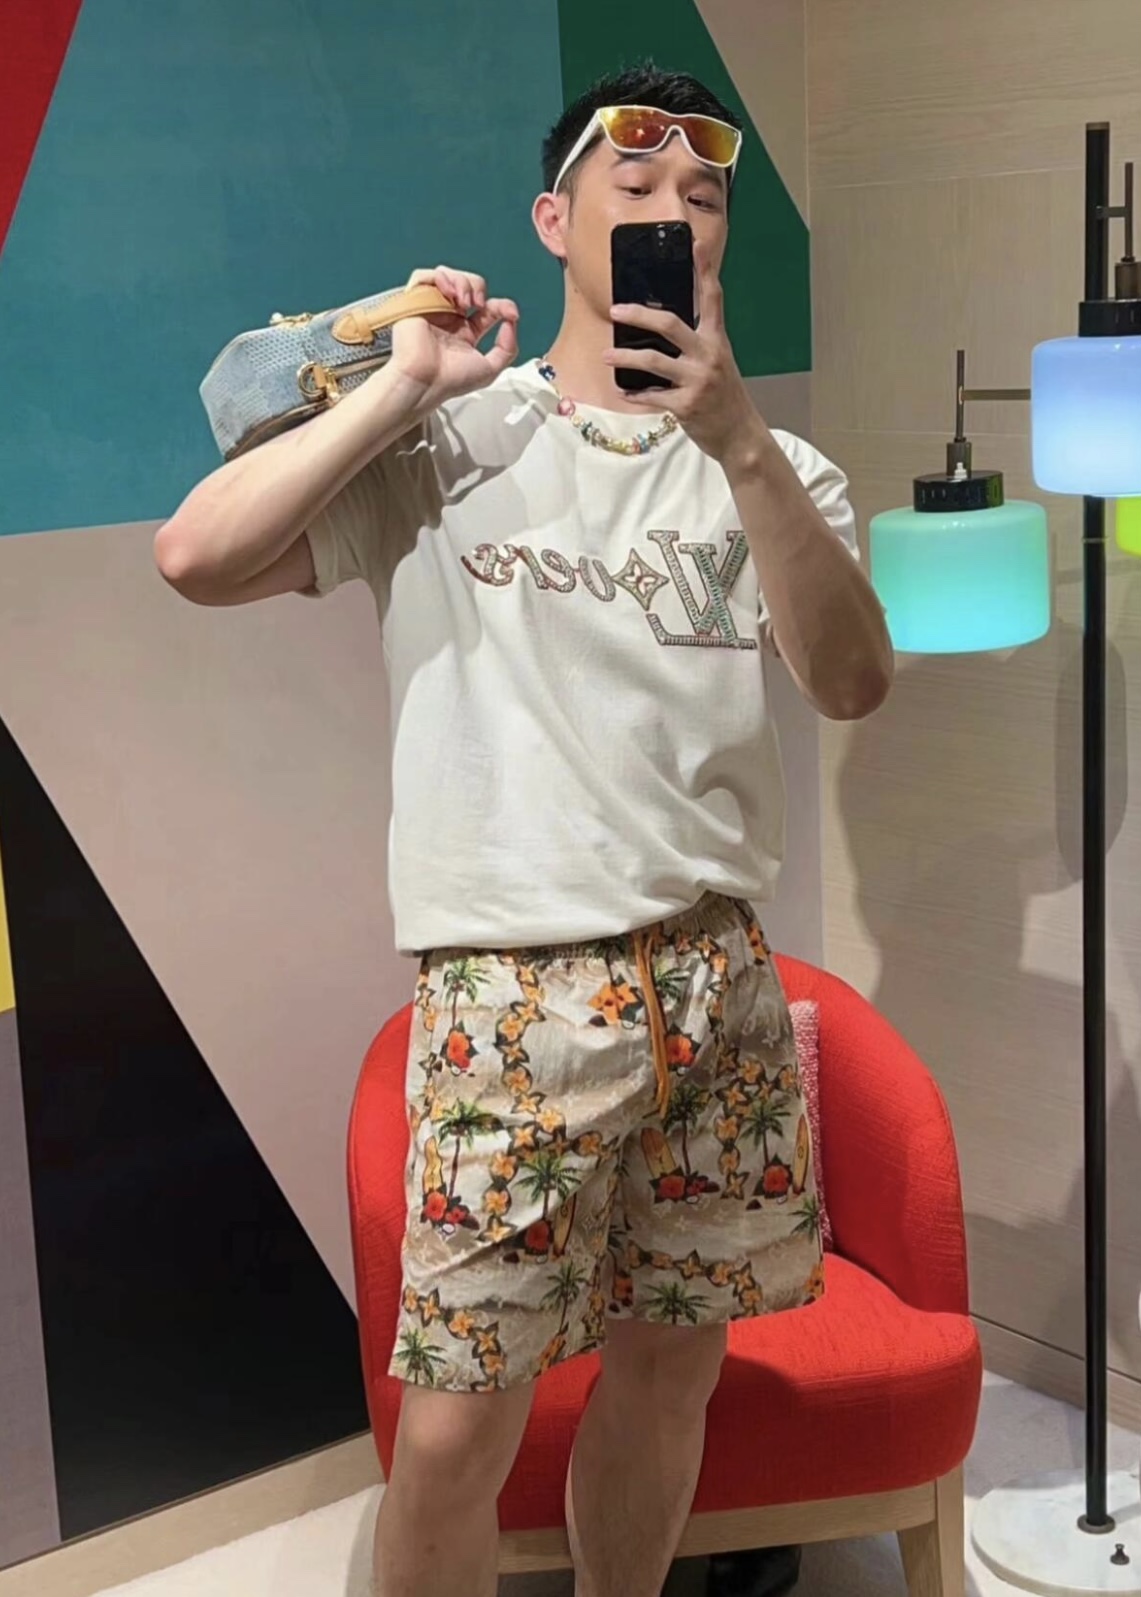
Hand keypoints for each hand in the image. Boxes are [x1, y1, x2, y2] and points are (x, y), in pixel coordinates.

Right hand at [389, 265, 519, 413]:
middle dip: (479, 288)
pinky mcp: (414, 303)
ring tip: (463, 302)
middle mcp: (448, 318)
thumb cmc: (450, 381)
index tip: (511, 313)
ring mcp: (431, 309)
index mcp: (465, 333)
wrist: (424, 381)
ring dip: (462, 282)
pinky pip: (424, 276)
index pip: (488, 308)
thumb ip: (507, 348)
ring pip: (449, 275)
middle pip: (468, 284)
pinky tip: (449, 293)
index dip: (502, 305)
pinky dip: (440, 278)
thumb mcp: (490, 369)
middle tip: (478, 305)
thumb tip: (511, 323)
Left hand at [604, 245, 757, 462]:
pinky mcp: (686, 405)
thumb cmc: (723, 396)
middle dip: (639, 314)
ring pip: (653, 360)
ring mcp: (697, 381)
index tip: (694, 244)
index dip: (703, 270)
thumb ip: (696, 343)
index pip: (712, 298)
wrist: (739, 434)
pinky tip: (624, 391)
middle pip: (670, 323)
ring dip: (625, 357)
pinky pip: (652, 395)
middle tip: (616, 310)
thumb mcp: (717, 362)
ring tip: (606, 355)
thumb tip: (662, 327)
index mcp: (717, 340)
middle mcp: (708, 355)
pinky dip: (635, 393)